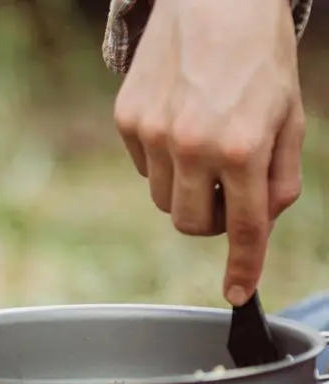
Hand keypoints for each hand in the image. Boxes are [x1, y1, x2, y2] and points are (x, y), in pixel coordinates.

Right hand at [113, 0, 304, 304]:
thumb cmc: (258, 56)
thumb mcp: (289, 117)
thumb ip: (279, 179)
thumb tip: (258, 226)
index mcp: (244, 145)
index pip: (245, 226)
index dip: (243, 266)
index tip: (237, 294)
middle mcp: (193, 144)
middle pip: (192, 225)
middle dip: (211, 216)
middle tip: (226, 185)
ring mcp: (153, 134)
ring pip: (164, 200)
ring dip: (185, 187)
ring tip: (201, 142)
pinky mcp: (127, 121)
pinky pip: (143, 168)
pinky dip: (162, 159)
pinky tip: (178, 120)